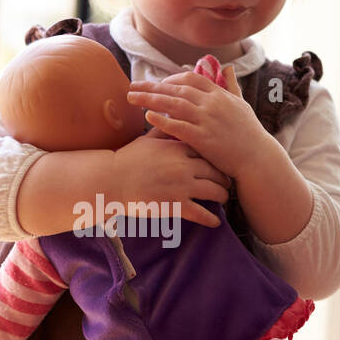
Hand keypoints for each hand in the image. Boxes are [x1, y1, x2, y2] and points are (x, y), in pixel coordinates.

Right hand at [111, 125, 230, 228]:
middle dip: (224, 178)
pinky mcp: (175, 206)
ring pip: (214, 191)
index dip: (216, 158)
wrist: (111, 181)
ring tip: (224, 199)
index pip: (206, 151)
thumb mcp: (147, 139)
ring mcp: (181, 187)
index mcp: (177, 148)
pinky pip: (201, 214)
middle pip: (215, 171)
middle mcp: (183, 166)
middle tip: (228, 182)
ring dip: (222, 196)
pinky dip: (210, 219)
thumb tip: (171, 116)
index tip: (221, 162)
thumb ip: (164, 130)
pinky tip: (215, 222)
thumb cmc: (127, 159)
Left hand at [127, 68, 265, 179]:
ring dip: (150, 100)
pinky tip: (147, 117)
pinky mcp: (203, 138)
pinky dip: (162, 120)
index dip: (170, 79)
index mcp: (219, 94)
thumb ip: (232, 85)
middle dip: (151, 87)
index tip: (157, 84)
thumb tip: (229, 68)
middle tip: (132, 87)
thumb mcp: (242, 104)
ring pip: (173, 104)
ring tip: (132, 98)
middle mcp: (211, 103)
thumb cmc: (249, 133)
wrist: (257, 158)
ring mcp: (207, 120)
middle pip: (176, 89)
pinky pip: (178, 126)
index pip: (190, 78)